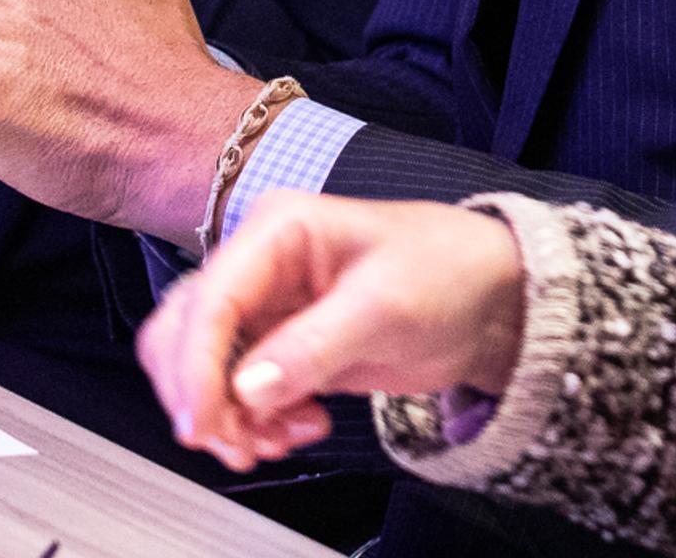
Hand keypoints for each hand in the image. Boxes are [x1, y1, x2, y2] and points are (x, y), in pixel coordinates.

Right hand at [140, 196, 529, 471]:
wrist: (490, 300)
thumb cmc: (446, 271)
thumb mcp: (384, 306)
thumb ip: (312, 348)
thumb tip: (246, 390)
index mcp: (277, 229)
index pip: (209, 298)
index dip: (195, 366)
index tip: (203, 423)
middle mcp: (261, 266)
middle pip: (185, 333)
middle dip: (202, 395)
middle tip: (236, 445)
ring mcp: (269, 309)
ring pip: (206, 369)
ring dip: (231, 416)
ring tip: (283, 441)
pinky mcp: (282, 349)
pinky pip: (240, 393)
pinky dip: (257, 422)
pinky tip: (304, 428)